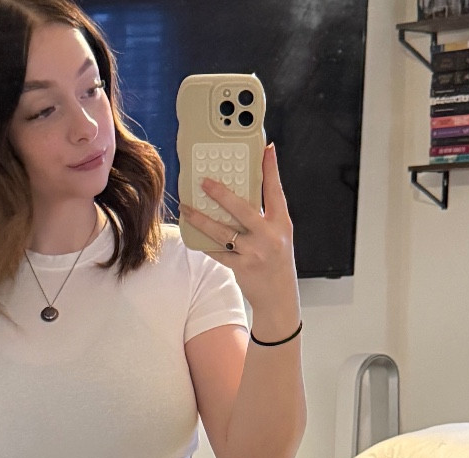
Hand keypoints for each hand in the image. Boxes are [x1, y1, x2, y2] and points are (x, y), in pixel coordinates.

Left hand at [180, 143, 299, 331]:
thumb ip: (265, 216)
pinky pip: (217, 251)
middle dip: (221, 194)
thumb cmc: (277, 263)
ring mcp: (254, 252)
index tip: (265, 149)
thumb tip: (245, 190)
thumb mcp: (279, 236)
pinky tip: (192, 234)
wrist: (279, 298)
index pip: (276, 191)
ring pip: (223, 231)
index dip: (271, 169)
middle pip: (243, 209)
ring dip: (201, 219)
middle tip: (204, 182)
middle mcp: (270, 236)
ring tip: (187, 209)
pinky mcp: (241, 267)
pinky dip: (204, 242)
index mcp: (281, 224)